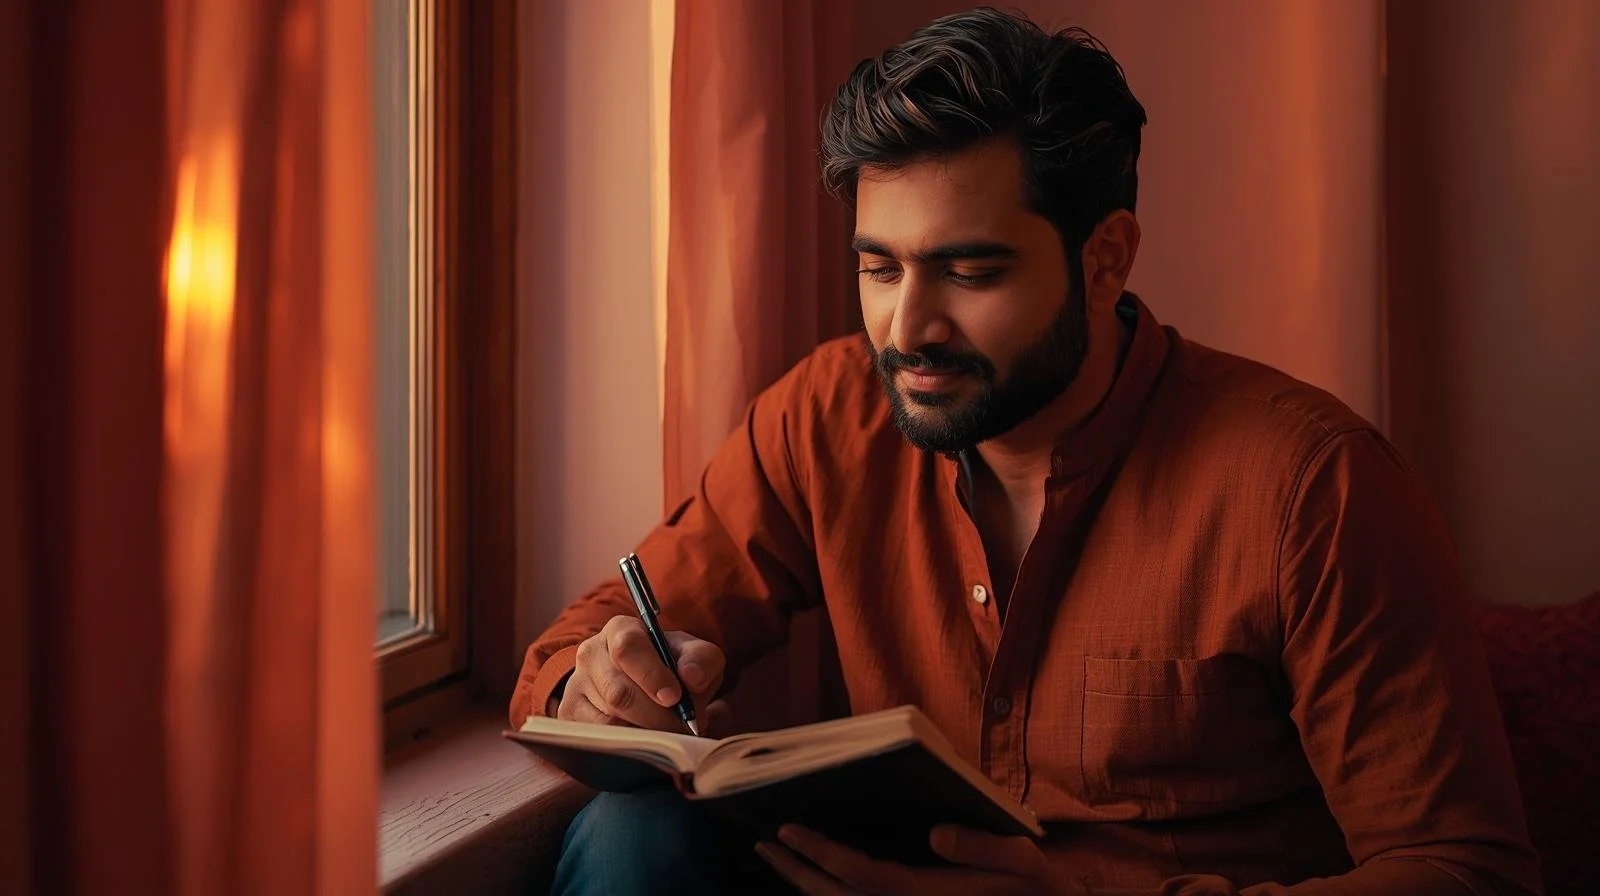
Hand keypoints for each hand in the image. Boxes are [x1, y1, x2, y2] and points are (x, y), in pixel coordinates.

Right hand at [555, 615, 730, 733]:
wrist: (647, 682)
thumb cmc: (671, 666)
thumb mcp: (694, 655)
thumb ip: (701, 659)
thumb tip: (692, 677)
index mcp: (620, 630)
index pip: (628, 648)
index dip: (651, 675)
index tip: (674, 698)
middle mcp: (591, 653)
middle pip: (618, 692)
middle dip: (655, 716)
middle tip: (680, 727)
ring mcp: (576, 685)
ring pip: (607, 720)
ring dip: (643, 733)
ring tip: (667, 734)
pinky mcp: (570, 714)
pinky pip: (596, 738)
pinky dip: (626, 745)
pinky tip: (645, 742)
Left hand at [756, 824, 1077, 894]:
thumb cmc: (1037, 889)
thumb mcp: (1022, 861)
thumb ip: (981, 847)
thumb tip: (936, 834)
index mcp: (929, 895)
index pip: (862, 876)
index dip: (822, 854)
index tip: (789, 829)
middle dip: (797, 872)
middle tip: (764, 842)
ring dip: (806, 887)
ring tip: (777, 860)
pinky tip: (815, 881)